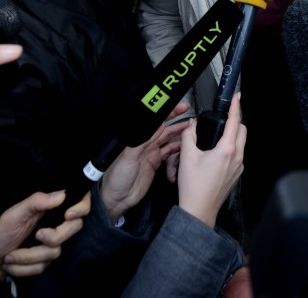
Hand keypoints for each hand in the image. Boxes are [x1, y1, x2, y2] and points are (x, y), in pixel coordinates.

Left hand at [0, 190, 89, 280]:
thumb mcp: (13, 214)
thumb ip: (36, 202)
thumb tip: (61, 194)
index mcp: (48, 209)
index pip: (78, 201)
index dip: (81, 207)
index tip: (68, 215)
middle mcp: (53, 224)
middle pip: (73, 229)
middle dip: (53, 238)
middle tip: (36, 235)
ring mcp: (49, 245)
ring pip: (54, 252)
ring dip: (27, 257)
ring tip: (10, 256)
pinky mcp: (43, 261)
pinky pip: (42, 267)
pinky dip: (22, 268)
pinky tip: (11, 263)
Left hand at [100, 103, 188, 218]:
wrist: (117, 198)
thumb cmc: (116, 177)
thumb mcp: (129, 157)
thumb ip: (143, 141)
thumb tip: (158, 126)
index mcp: (137, 140)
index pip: (154, 123)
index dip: (166, 115)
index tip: (177, 109)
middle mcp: (145, 144)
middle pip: (163, 130)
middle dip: (176, 123)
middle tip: (190, 119)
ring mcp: (151, 153)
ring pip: (168, 140)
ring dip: (179, 135)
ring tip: (191, 131)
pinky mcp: (155, 163)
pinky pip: (168, 153)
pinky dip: (177, 149)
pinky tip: (184, 146)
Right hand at [178, 93, 245, 228]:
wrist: (198, 211)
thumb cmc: (194, 188)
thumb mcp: (187, 157)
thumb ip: (189, 136)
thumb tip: (191, 126)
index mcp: (227, 151)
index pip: (235, 122)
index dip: (236, 107)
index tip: (237, 97)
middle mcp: (237, 158)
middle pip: (243, 131)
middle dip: (236, 120)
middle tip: (226, 115)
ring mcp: (238, 168)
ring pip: (242, 143)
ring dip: (234, 135)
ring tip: (220, 133)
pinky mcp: (236, 175)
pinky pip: (238, 155)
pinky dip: (232, 148)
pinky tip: (218, 151)